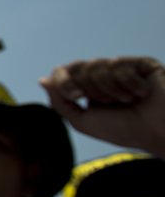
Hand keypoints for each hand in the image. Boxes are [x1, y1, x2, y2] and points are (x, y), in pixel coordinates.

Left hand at [40, 57, 164, 155]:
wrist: (160, 132)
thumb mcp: (83, 121)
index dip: (64, 81)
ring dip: (109, 89)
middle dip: (88, 87)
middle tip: (107, 103)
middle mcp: (103, 77)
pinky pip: (119, 64)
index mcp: (87, 90)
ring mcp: (122, 69)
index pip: (63, 72)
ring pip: (97, 65)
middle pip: (77, 67)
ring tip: (126, 101)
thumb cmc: (124, 130)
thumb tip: (43, 80)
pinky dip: (127, 83)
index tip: (75, 96)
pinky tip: (141, 94)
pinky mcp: (141, 64)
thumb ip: (60, 102)